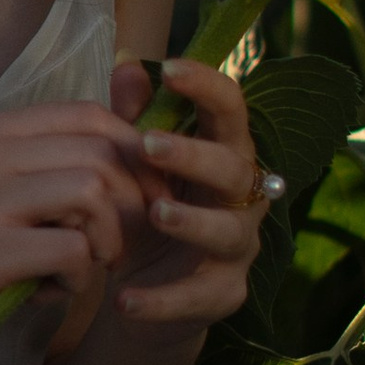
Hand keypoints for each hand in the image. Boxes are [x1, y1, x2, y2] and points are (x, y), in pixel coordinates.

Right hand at [0, 97, 155, 364]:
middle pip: (100, 153)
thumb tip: (106, 171)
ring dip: (108, 239)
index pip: (86, 115)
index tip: (142, 194)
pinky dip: (80, 278)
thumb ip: (19, 172)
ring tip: (87, 267)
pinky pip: (70, 252)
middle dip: (131, 202)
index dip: (132, 152)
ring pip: (91, 194)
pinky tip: (54, 294)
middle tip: (120, 244)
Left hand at [106, 54, 264, 329]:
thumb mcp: (133, 168)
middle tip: (148, 144)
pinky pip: (198, 296)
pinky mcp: (223, 295)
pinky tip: (123, 299)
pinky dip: (161, 299)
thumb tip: (128, 64)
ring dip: (193, 221)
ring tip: (154, 214)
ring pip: (228, 231)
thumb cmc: (144, 213)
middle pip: (235, 168)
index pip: (231, 111)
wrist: (145, 294)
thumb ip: (131, 118)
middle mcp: (241, 198)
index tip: (172, 68)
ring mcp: (237, 248)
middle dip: (195, 154)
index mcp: (222, 154)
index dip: (208, 87)